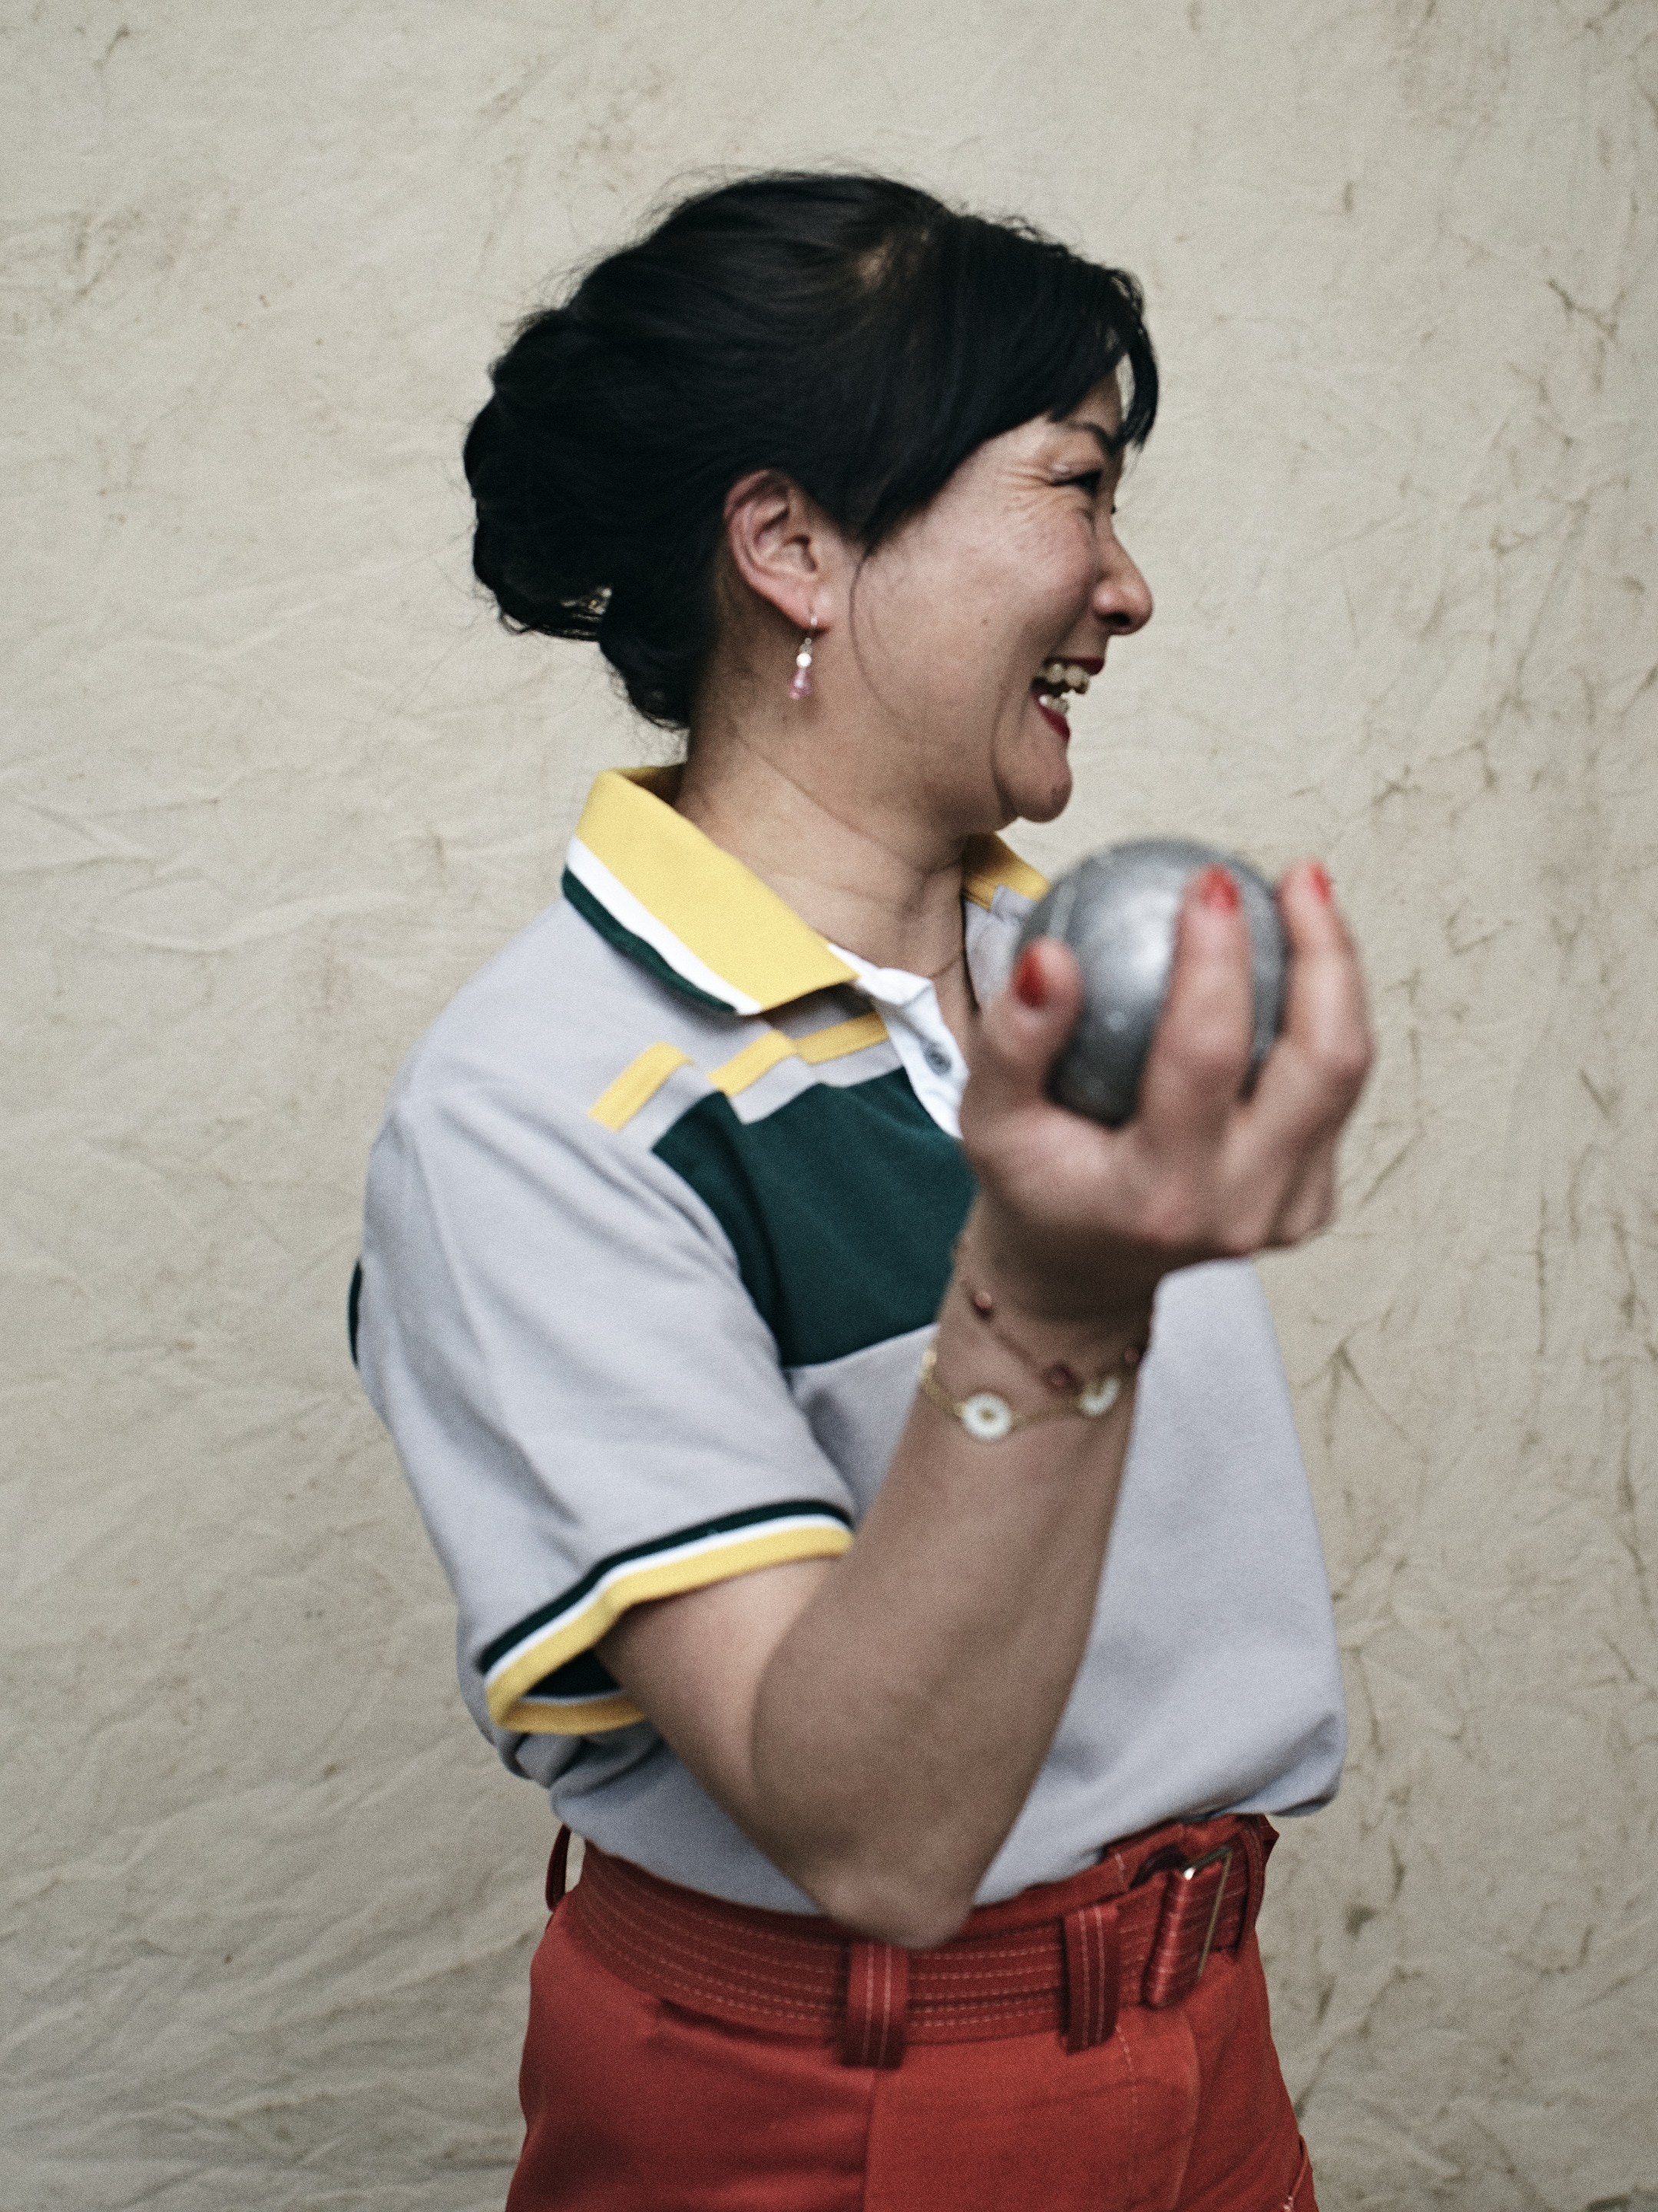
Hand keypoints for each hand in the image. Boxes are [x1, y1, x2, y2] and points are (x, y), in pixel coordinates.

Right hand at [958, 861, 1371, 1324]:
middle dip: (1322, 954)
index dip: (1218, 961)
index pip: (1208, 1057)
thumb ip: (1013, 1042)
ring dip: (1337, 971)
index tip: (1210, 883)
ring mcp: (1286, 1211)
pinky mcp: (1310, 1200)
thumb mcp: (990, 1120)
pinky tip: (1297, 951)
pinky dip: (1325, 1012)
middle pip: (1326, 1064)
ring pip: (1349, 1072)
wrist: (1079, 1273)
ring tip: (1306, 895)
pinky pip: (1336, 1090)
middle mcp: (1240, 1209)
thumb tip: (1051, 957)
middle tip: (1294, 877)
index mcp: (1162, 1195)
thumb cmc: (1036, 1187)